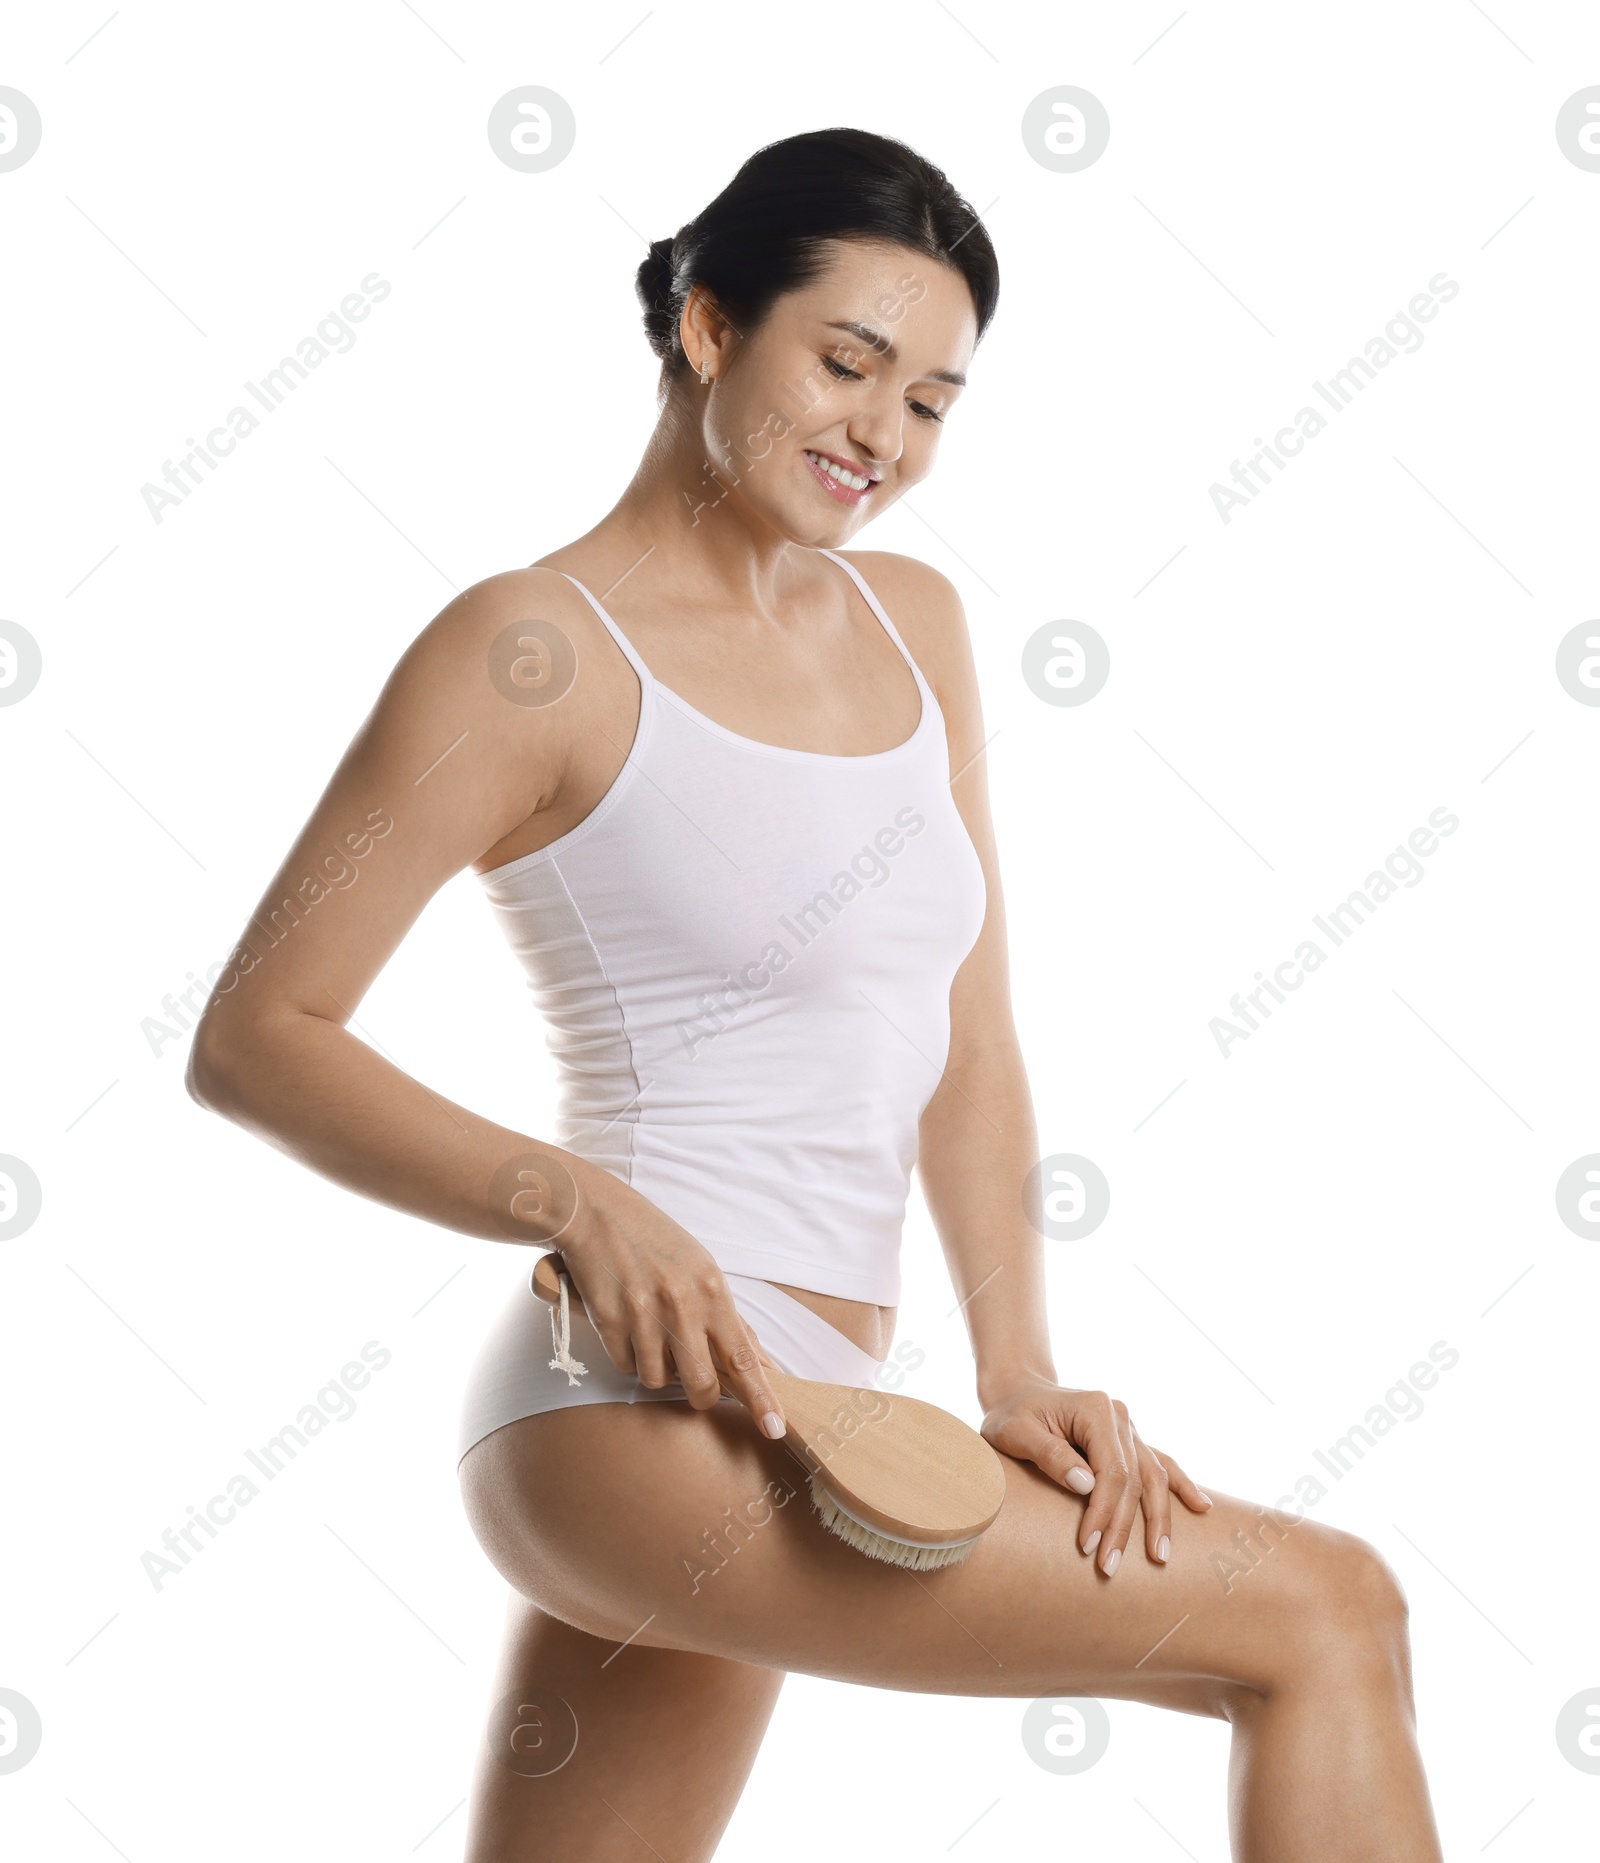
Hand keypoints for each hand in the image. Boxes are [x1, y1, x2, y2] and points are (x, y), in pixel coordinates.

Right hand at [558, 1164, 787, 1439]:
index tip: (775, 1426)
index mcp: (712, 1290)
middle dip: (700, 1394)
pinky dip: (629, 1355)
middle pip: (702, 1385)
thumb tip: (762, 1363)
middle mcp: (682, 1306)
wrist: (598, 1215)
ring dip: (658, 1369)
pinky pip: (626, 1365)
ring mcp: (644, 1316)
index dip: (761, 1397)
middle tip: (692, 1376)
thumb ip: (729, 1319)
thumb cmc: (656, 1242)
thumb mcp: (702, 1270)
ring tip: (651, 1333)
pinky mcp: (610, 1323)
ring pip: (658, 1380)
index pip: (744, 1357)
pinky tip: (627, 1324)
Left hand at [980, 1376, 1211, 1575]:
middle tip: (1109, 1567)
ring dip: (1158, 1518)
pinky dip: (1180, 1485)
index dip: (1103, 1511)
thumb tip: (1086, 1485)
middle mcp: (1120, 1417)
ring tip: (1160, 1556)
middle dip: (1125, 1527)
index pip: (1112, 1471)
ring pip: (1154, 1477)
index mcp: (1097, 1410)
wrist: (1019, 1392)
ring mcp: (1129, 1429)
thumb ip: (1049, 1454)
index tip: (1088, 1546)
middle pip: (1134, 1479)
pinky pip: (1161, 1464)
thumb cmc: (1012, 1414)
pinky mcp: (1131, 1441)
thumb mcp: (1016, 1431)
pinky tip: (1201, 1507)